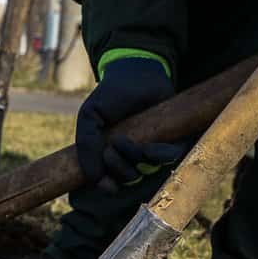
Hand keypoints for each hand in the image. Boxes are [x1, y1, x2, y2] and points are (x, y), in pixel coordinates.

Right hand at [76, 56, 185, 190]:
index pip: (110, 182)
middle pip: (128, 179)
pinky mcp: (171, 140)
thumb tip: (94, 180)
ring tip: (123, 140)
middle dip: (118, 169)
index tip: (105, 184)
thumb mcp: (88, 118)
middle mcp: (131, 155)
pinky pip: (169, 158)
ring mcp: (151, 148)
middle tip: (111, 149)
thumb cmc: (109, 97)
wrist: (135, 73)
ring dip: (133, 160)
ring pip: (147, 170)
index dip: (107, 186)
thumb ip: (86, 148)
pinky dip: (159, 156)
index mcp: (110, 154)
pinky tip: (148, 146)